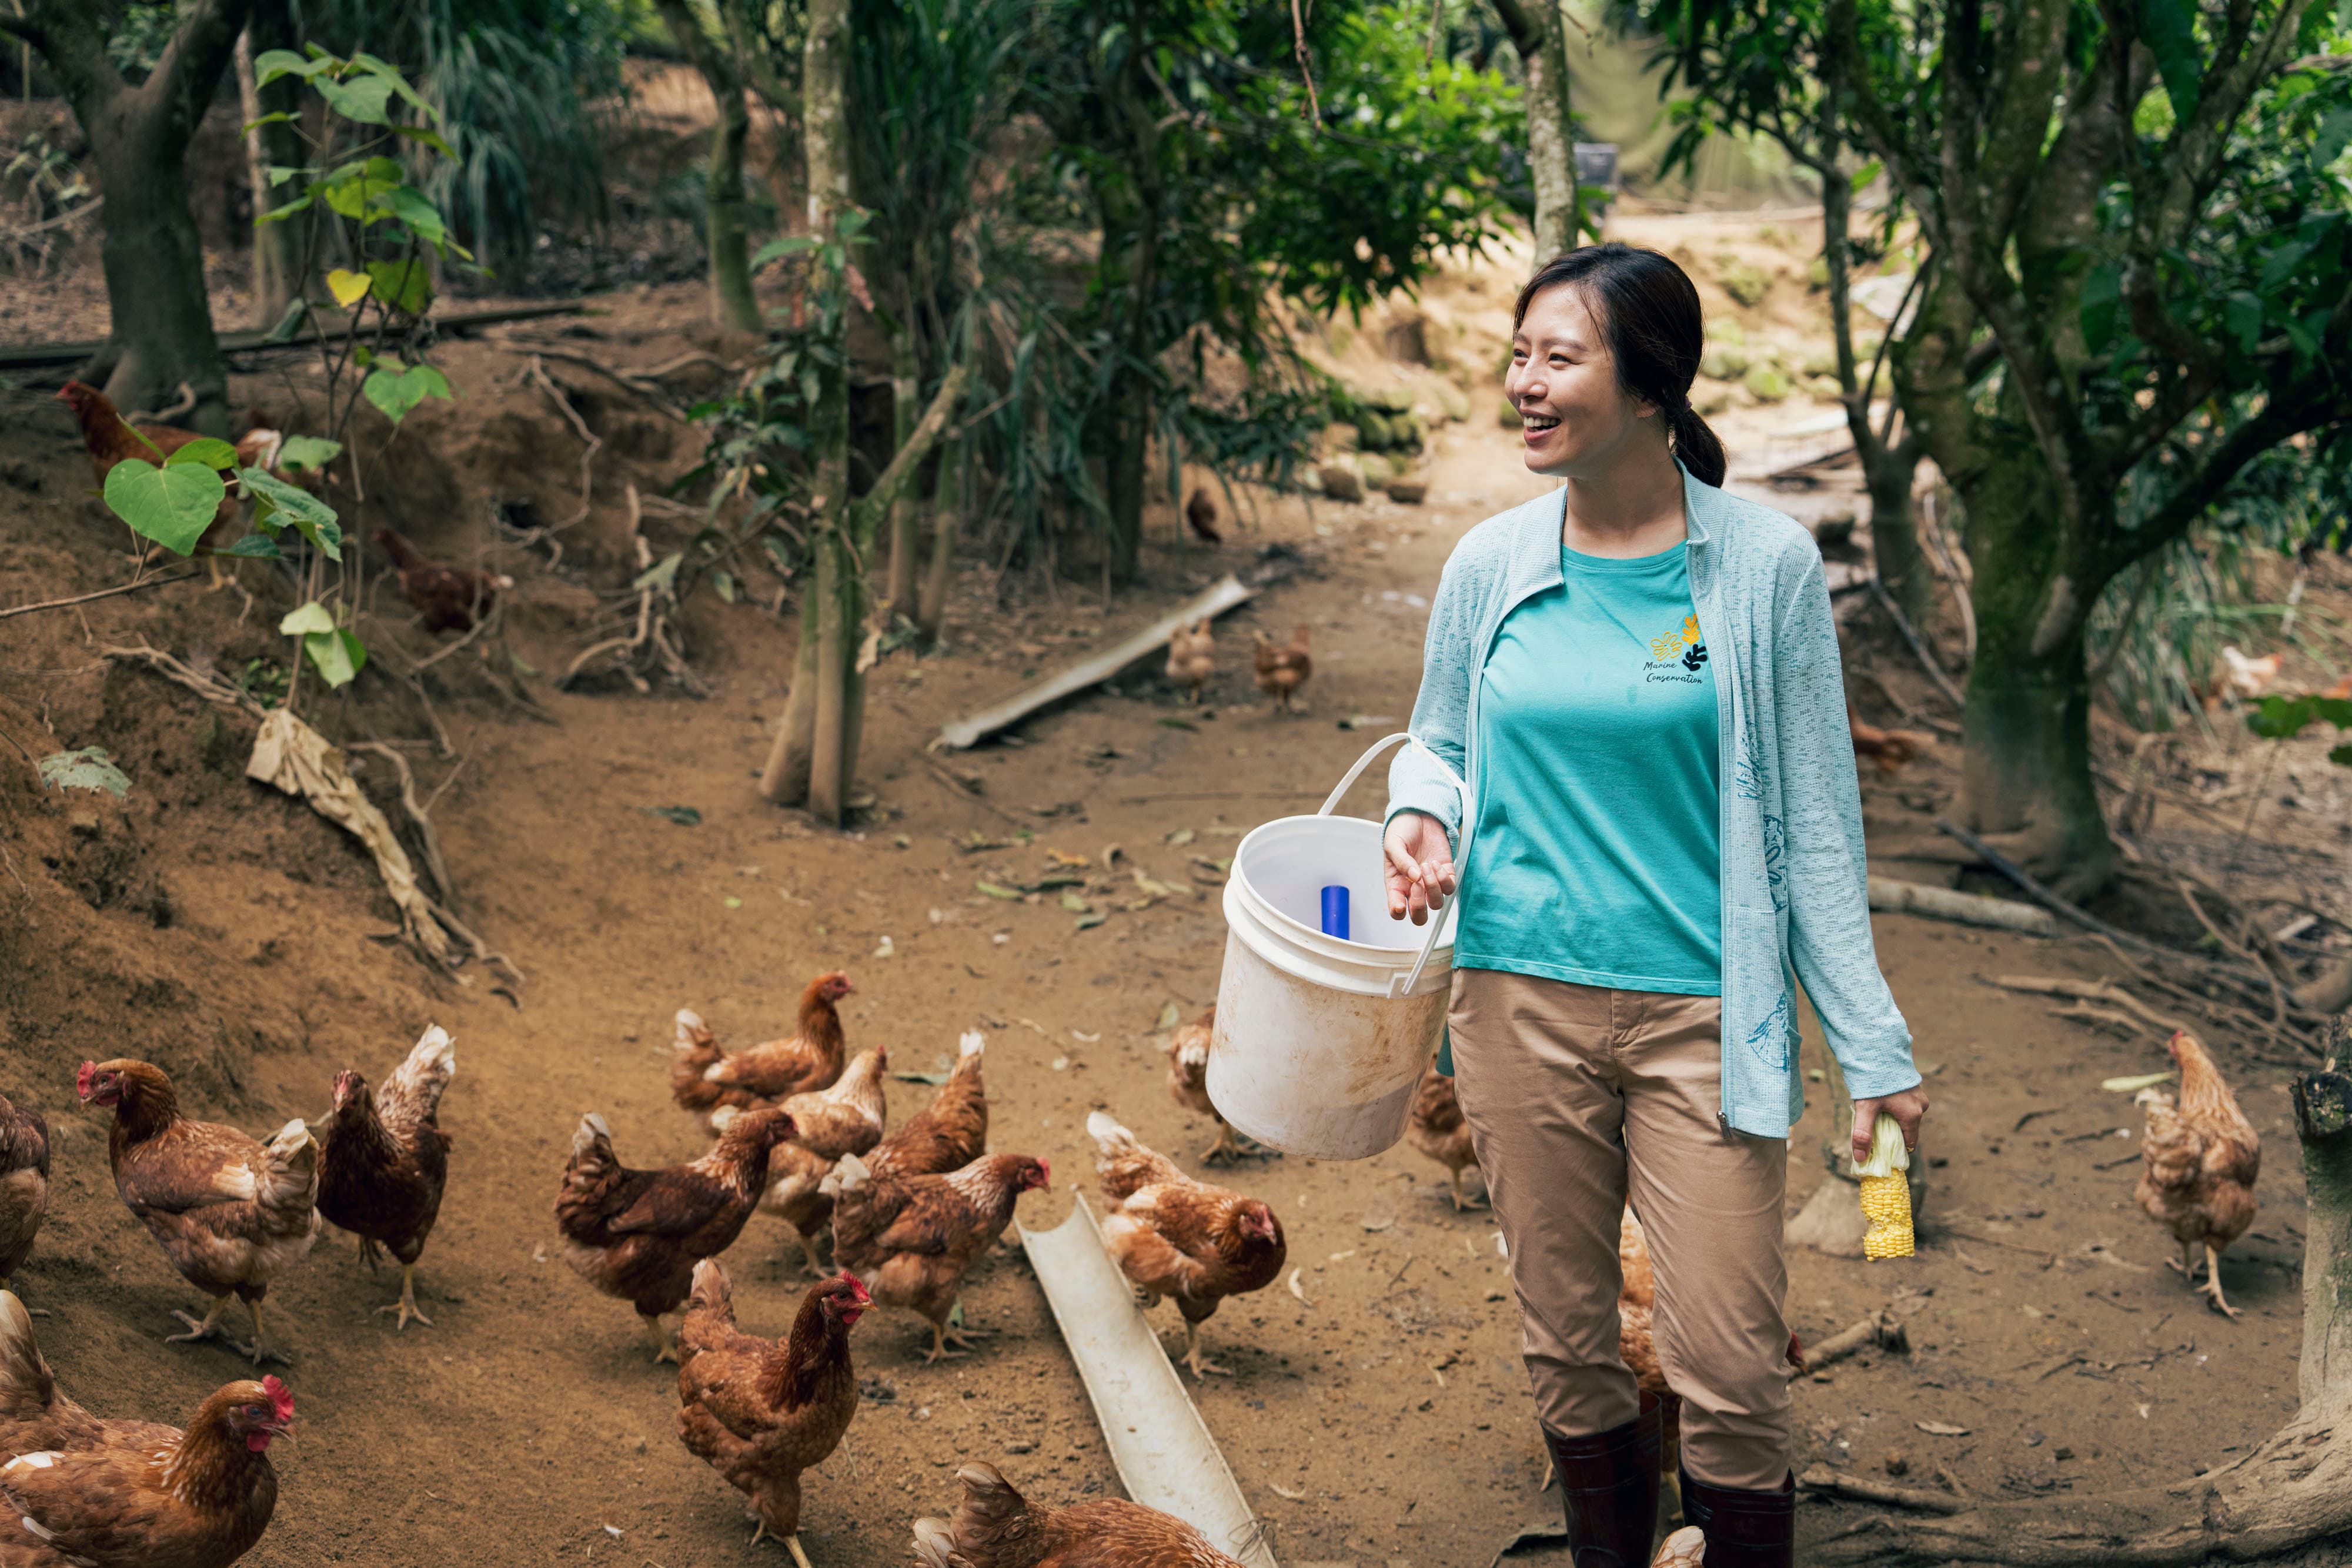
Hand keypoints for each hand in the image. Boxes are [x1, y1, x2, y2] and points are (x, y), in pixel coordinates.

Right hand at [1382, 811, 1456, 926]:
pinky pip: (1449, 887)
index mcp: (1396, 884)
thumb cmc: (1402, 830)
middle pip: (1420, 916)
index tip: (1400, 904)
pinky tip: (1436, 863)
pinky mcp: (1445, 873)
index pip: (1396, 909)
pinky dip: (1444, 878)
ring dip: (1433, 887)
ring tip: (1426, 865)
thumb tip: (1413, 877)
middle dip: (1420, 906)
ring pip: (1436, 903)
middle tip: (1417, 884)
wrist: (1419, 815)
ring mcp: (1430, 883)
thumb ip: (1401, 860)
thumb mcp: (1393, 843)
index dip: (1398, 912)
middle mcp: (1413, 888)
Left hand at [1851, 1085, 1929, 1167]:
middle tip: (1873, 1128)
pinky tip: (1880, 1099)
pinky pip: (1905, 1102)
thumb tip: (1860, 1159)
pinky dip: (1894, 1105)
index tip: (1882, 1151)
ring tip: (1874, 1111)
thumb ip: (1862, 1134)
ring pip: (1905, 1114)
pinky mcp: (1913, 1084)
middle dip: (1891, 1131)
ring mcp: (1919, 1094)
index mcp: (1912, 1115)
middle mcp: (1920, 1105)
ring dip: (1892, 1116)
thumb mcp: (1865, 1108)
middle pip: (1907, 1128)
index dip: (1896, 1149)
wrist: (1879, 1048)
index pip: (1909, 1143)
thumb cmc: (1873, 1079)